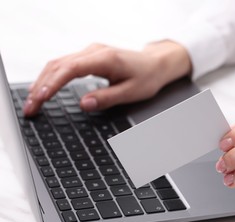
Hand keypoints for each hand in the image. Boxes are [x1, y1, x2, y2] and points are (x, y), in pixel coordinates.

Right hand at [24, 41, 191, 115]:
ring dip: (42, 81)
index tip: (40, 98)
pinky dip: (51, 77)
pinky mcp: (89, 56)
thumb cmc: (147, 77)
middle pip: (58, 65)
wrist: (156, 64)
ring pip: (58, 63)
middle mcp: (94, 51)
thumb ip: (107, 98)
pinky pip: (64, 64)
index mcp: (105, 58)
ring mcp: (90, 51)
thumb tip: (83, 105)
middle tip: (30, 108)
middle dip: (40, 86)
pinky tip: (44, 89)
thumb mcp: (132, 92)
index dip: (53, 83)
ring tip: (32, 102)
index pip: (71, 69)